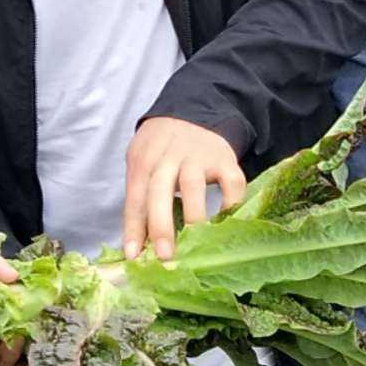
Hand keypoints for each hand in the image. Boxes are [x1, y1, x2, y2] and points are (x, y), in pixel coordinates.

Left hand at [120, 118, 245, 262]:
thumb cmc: (162, 147)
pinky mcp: (225, 159)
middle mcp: (169, 156)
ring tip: (193, 243)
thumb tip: (136, 244)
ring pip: (193, 186)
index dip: (134, 227)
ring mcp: (199, 156)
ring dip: (193, 216)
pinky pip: (231, 183)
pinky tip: (224, 223)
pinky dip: (230, 204)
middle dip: (161, 225)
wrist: (194, 110)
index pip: (135, 196)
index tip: (133, 255)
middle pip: (160, 189)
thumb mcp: (142, 161)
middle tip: (164, 255)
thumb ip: (140, 196)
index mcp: (144, 159)